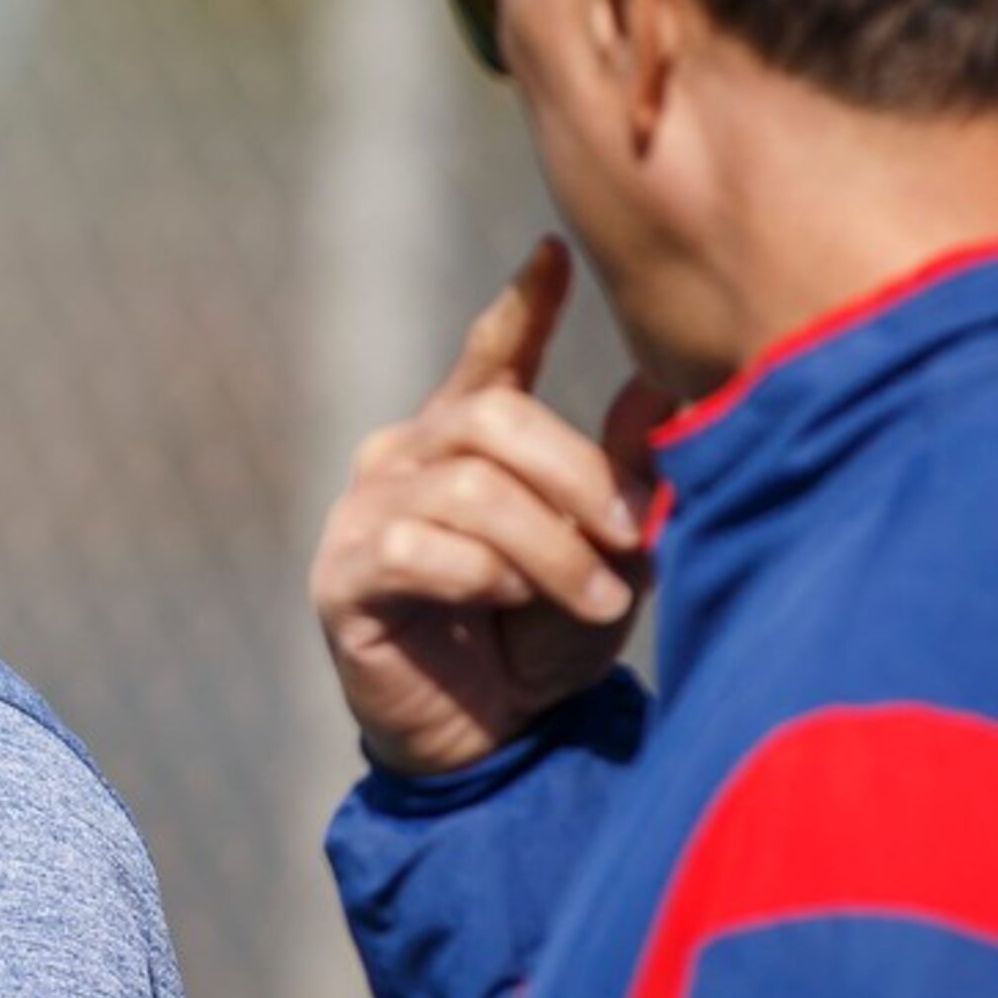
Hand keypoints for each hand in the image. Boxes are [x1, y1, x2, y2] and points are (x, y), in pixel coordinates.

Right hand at [310, 236, 673, 776]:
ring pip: (465, 488)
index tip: (556, 252)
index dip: (521, 305)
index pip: (491, 355)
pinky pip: (412, 549)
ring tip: (594, 600)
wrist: (494, 744)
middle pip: (492, 420)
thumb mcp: (607, 555)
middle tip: (630, 537)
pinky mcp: (342, 576)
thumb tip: (654, 385)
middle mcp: (405, 457)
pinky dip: (477, 574)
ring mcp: (363, 511)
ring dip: (546, 547)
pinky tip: (504, 603)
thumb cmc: (547, 641)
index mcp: (467, 439)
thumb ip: (623, 477)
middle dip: (576, 477)